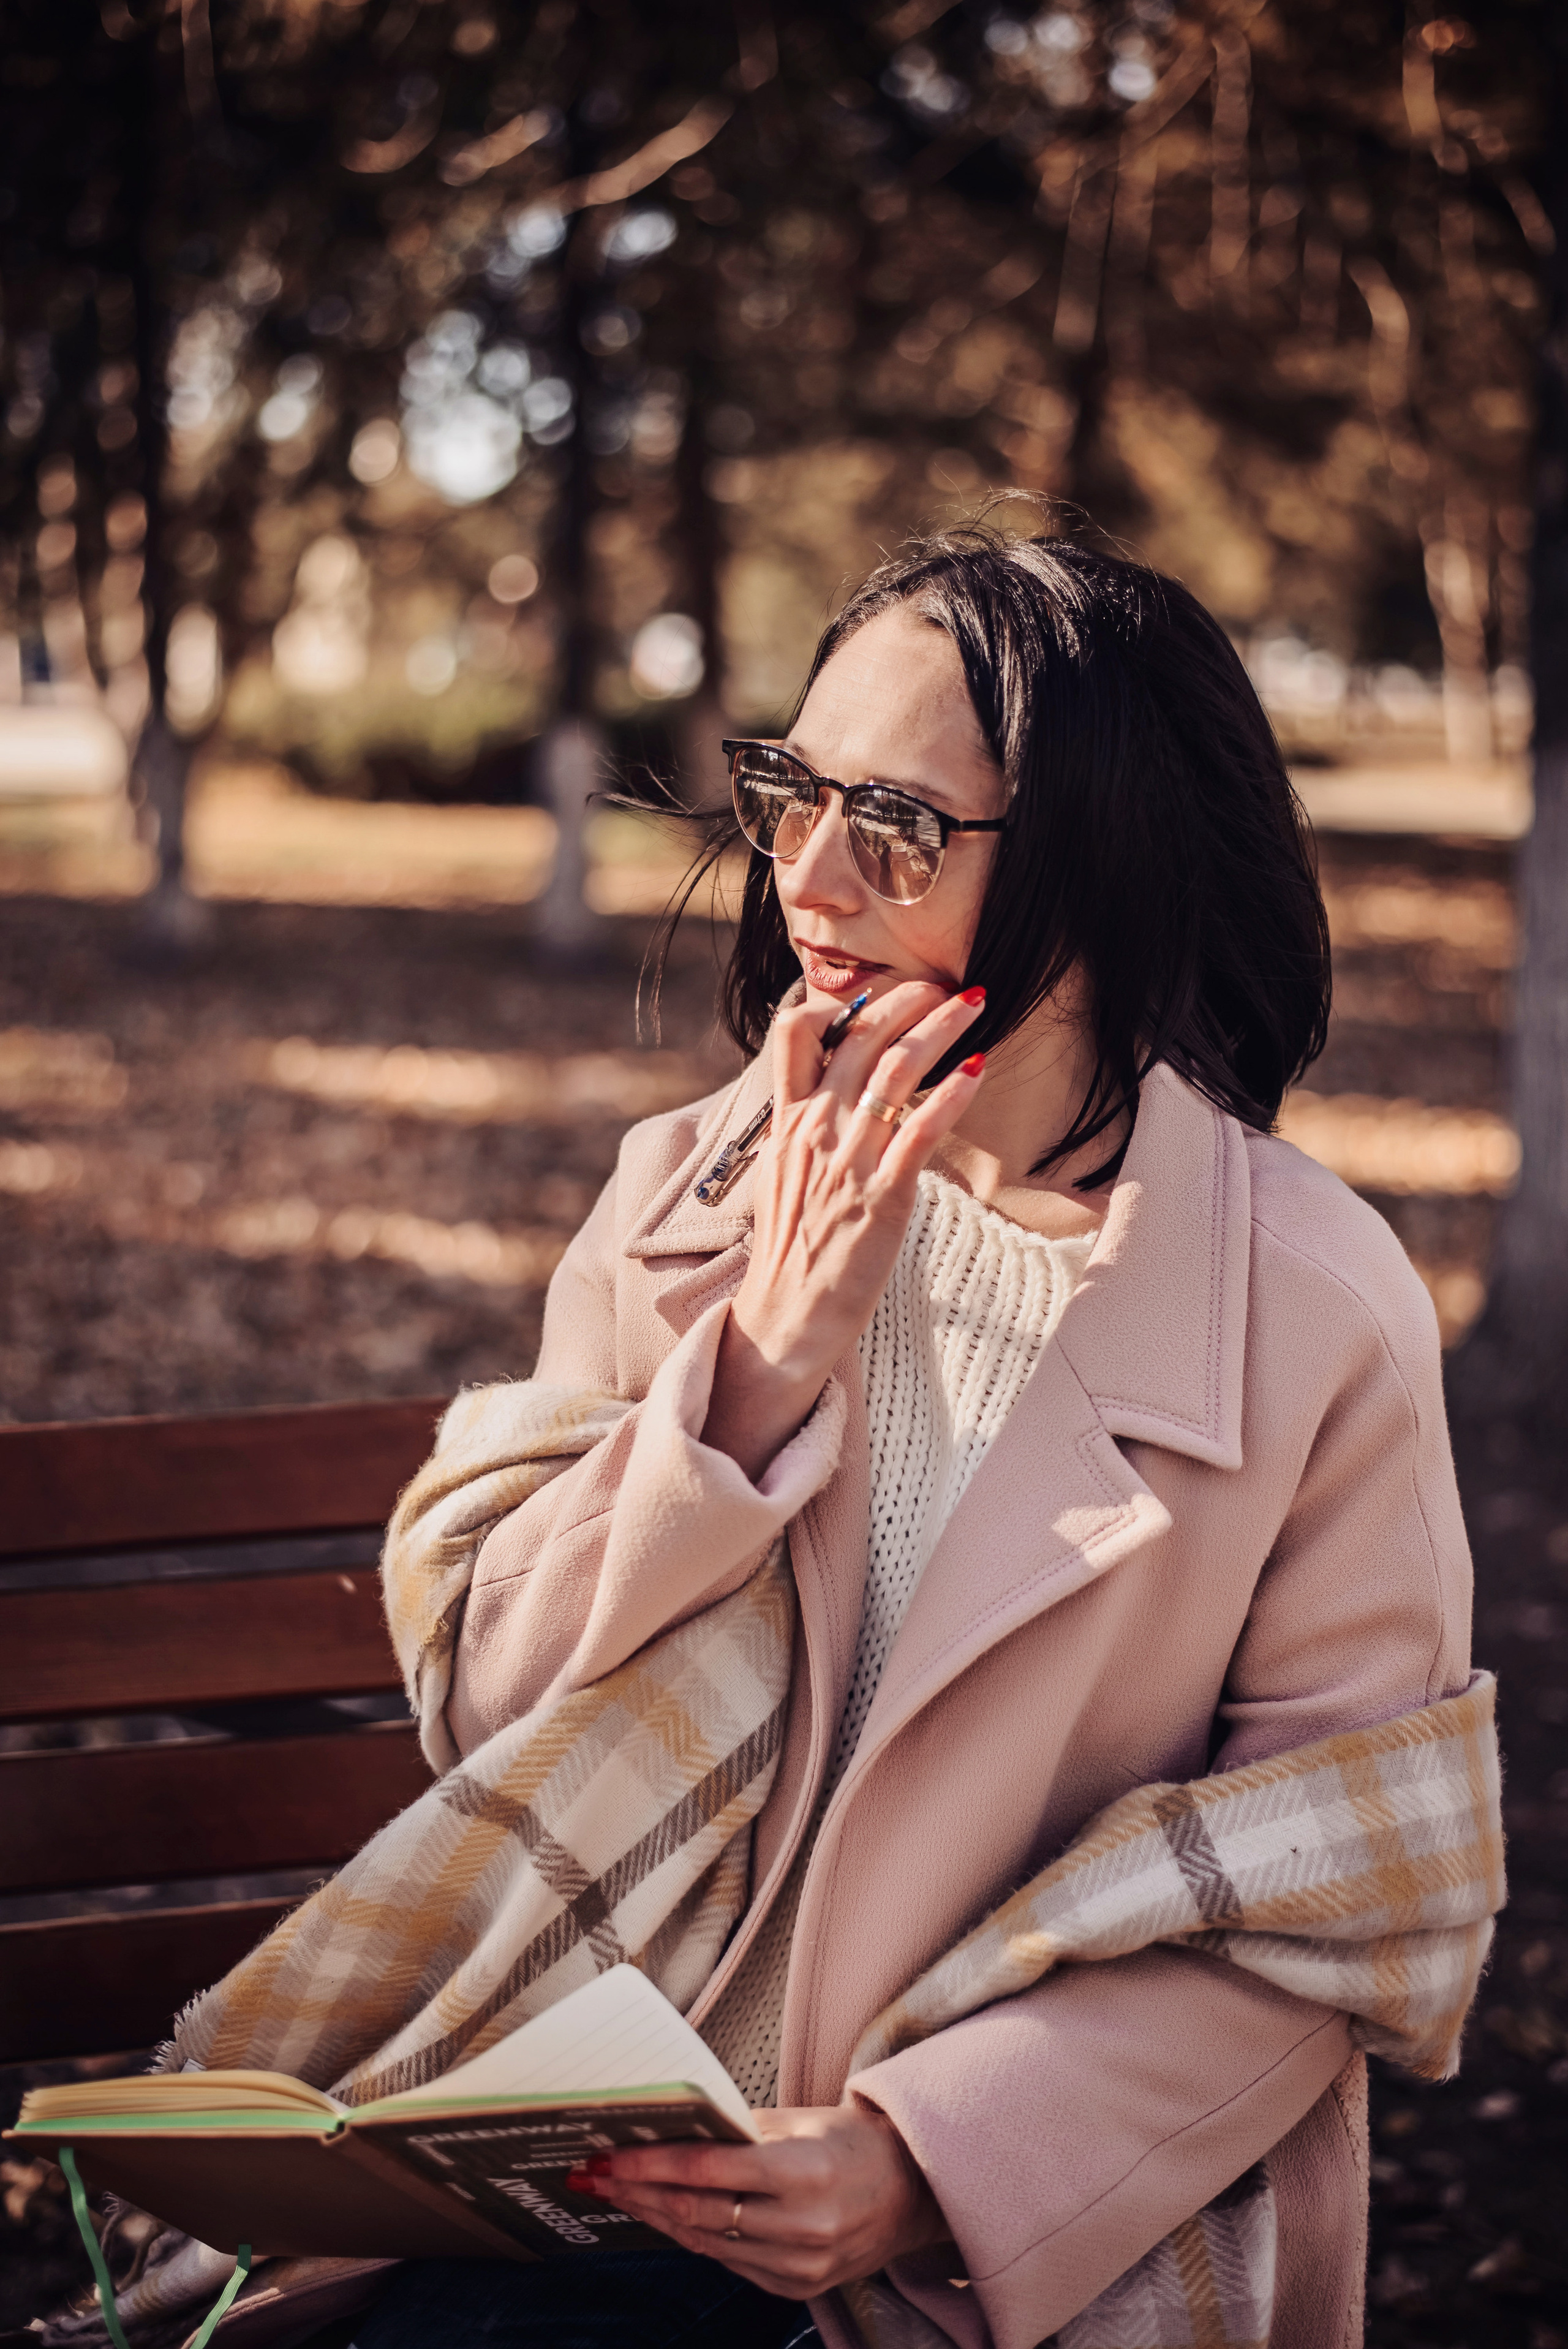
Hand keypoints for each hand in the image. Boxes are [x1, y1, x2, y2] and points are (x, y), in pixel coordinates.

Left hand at [564, 2102, 948, 2296]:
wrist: (912, 2193)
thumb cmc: (853, 2143)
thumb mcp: (802, 2120)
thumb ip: (740, 2126)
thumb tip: (675, 2124)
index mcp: (805, 2172)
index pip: (710, 2168)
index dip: (653, 2162)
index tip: (611, 2153)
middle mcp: (803, 2225)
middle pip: (699, 2211)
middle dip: (640, 2191)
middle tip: (595, 2174)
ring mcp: (800, 2264)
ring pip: (708, 2243)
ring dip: (657, 2217)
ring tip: (619, 2194)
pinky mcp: (797, 2287)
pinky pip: (730, 2262)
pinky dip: (693, 2238)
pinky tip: (665, 2216)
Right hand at [701, 984, 986, 1480]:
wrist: (787, 1315)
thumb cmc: (795, 1246)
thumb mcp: (786, 1173)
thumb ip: (807, 1124)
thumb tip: (835, 1089)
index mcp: (786, 1122)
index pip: (793, 1034)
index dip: (836, 1001)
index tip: (875, 993)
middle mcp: (813, 1131)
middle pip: (860, 1039)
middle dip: (907, 1000)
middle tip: (942, 984)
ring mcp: (847, 1162)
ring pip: (895, 1072)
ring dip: (940, 1029)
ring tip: (974, 1004)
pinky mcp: (881, 1197)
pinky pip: (921, 1130)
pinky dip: (952, 1092)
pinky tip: (978, 1070)